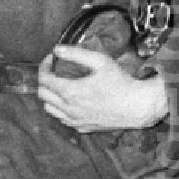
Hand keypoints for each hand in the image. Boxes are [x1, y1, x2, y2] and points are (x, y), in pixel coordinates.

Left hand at [37, 48, 167, 132]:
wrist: (136, 106)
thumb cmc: (120, 82)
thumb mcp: (100, 61)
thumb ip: (76, 54)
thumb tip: (57, 49)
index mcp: (70, 92)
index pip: (44, 80)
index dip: (44, 66)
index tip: (51, 58)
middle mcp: (69, 109)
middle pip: (43, 95)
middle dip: (45, 80)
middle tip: (55, 70)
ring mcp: (75, 121)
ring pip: (50, 109)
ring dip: (50, 96)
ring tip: (61, 85)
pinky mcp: (83, 128)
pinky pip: (63, 119)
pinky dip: (61, 109)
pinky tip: (72, 101)